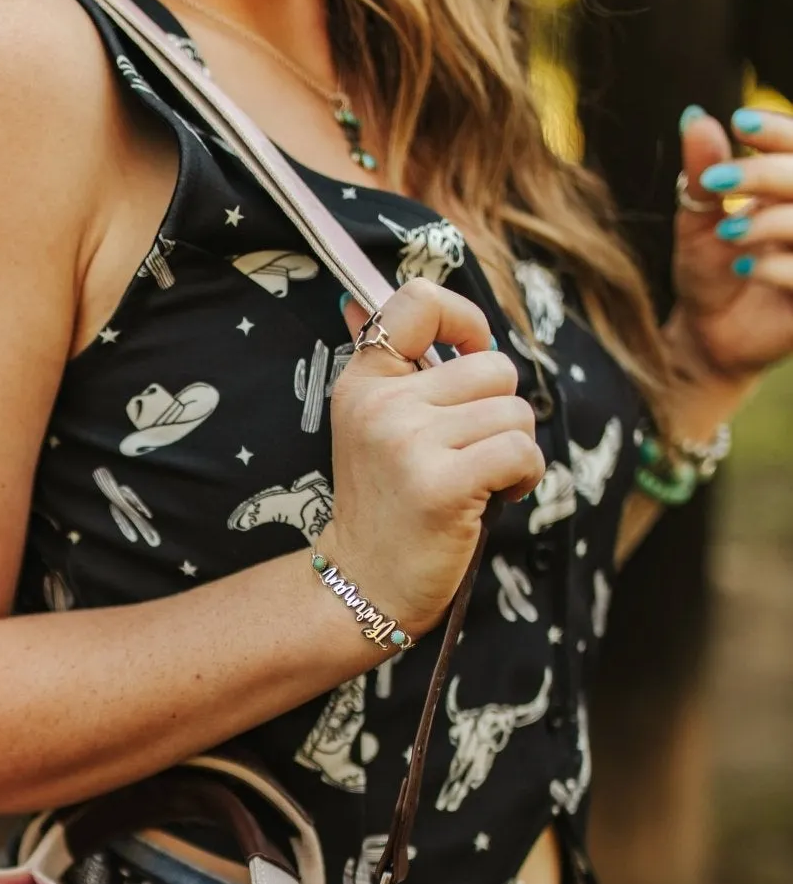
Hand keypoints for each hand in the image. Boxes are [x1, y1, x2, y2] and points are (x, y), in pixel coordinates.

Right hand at [318, 280, 543, 636]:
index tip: (470, 353)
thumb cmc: (386, 502)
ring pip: (515, 412)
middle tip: (473, 450)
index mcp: (364, 382)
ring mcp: (410, 445)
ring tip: (481, 478)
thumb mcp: (368, 425)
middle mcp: (382, 406)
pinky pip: (521, 452)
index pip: (417, 302)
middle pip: (494, 367)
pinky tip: (499, 495)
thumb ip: (383, 366)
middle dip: (501, 411)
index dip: (464, 320)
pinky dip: (525, 476)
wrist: (366, 582)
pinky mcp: (443, 485)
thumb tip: (358, 303)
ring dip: (514, 449)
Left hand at [672, 104, 792, 383]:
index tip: (738, 123)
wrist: (706, 338)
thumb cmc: (709, 272)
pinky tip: (746, 268)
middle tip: (718, 182)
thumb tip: (693, 117)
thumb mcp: (699, 220)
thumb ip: (704, 173)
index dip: (779, 131)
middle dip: (767, 174)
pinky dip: (778, 266)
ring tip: (727, 231)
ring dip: (770, 221)